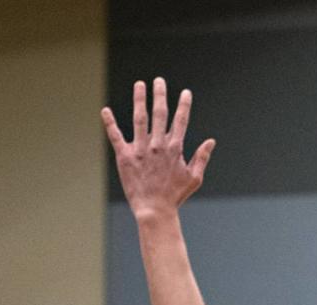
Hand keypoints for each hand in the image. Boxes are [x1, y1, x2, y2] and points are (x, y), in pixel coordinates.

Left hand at [101, 78, 214, 219]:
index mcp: (174, 148)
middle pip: (160, 113)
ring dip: (140, 99)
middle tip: (159, 80)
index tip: (185, 92)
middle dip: (160, 94)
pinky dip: (110, 123)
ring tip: (139, 84)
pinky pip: (116, 137)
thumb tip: (211, 141)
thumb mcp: (194, 178)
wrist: (154, 211)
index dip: (183, 105)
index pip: (180, 120)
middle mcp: (158, 145)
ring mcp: (141, 150)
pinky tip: (105, 110)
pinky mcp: (125, 157)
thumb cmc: (174, 197)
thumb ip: (201, 158)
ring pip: (140, 119)